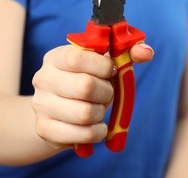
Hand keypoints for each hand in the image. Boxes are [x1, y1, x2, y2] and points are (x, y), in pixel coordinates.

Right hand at [31, 44, 152, 149]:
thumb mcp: (102, 65)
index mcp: (55, 57)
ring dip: (100, 112)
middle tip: (106, 93)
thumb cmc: (84, 83)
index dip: (102, 66)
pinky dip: (97, 131)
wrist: (56, 113)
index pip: (77, 57)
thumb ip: (126, 53)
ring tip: (96, 108)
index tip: (110, 70)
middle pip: (85, 86)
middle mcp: (43, 79)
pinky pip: (84, 134)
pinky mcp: (45, 129)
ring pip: (85, 113)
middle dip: (105, 92)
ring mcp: (41, 105)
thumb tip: (146, 52)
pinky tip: (94, 125)